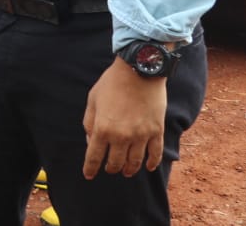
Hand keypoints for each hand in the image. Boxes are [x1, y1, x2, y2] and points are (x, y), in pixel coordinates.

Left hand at [82, 58, 167, 178]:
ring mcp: (141, 135)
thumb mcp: (92, 99)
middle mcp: (121, 136)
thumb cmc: (112, 83)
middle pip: (115, 163)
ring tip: (126, 171)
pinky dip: (151, 163)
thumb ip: (89, 122)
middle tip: (109, 169)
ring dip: (129, 169)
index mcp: (102, 128)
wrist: (139, 70)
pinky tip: (148, 167)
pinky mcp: (156, 131)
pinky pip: (155, 154)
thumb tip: (90, 140)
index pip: (94, 156)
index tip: (89, 175)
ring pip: (135, 162)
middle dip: (111, 169)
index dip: (90, 168)